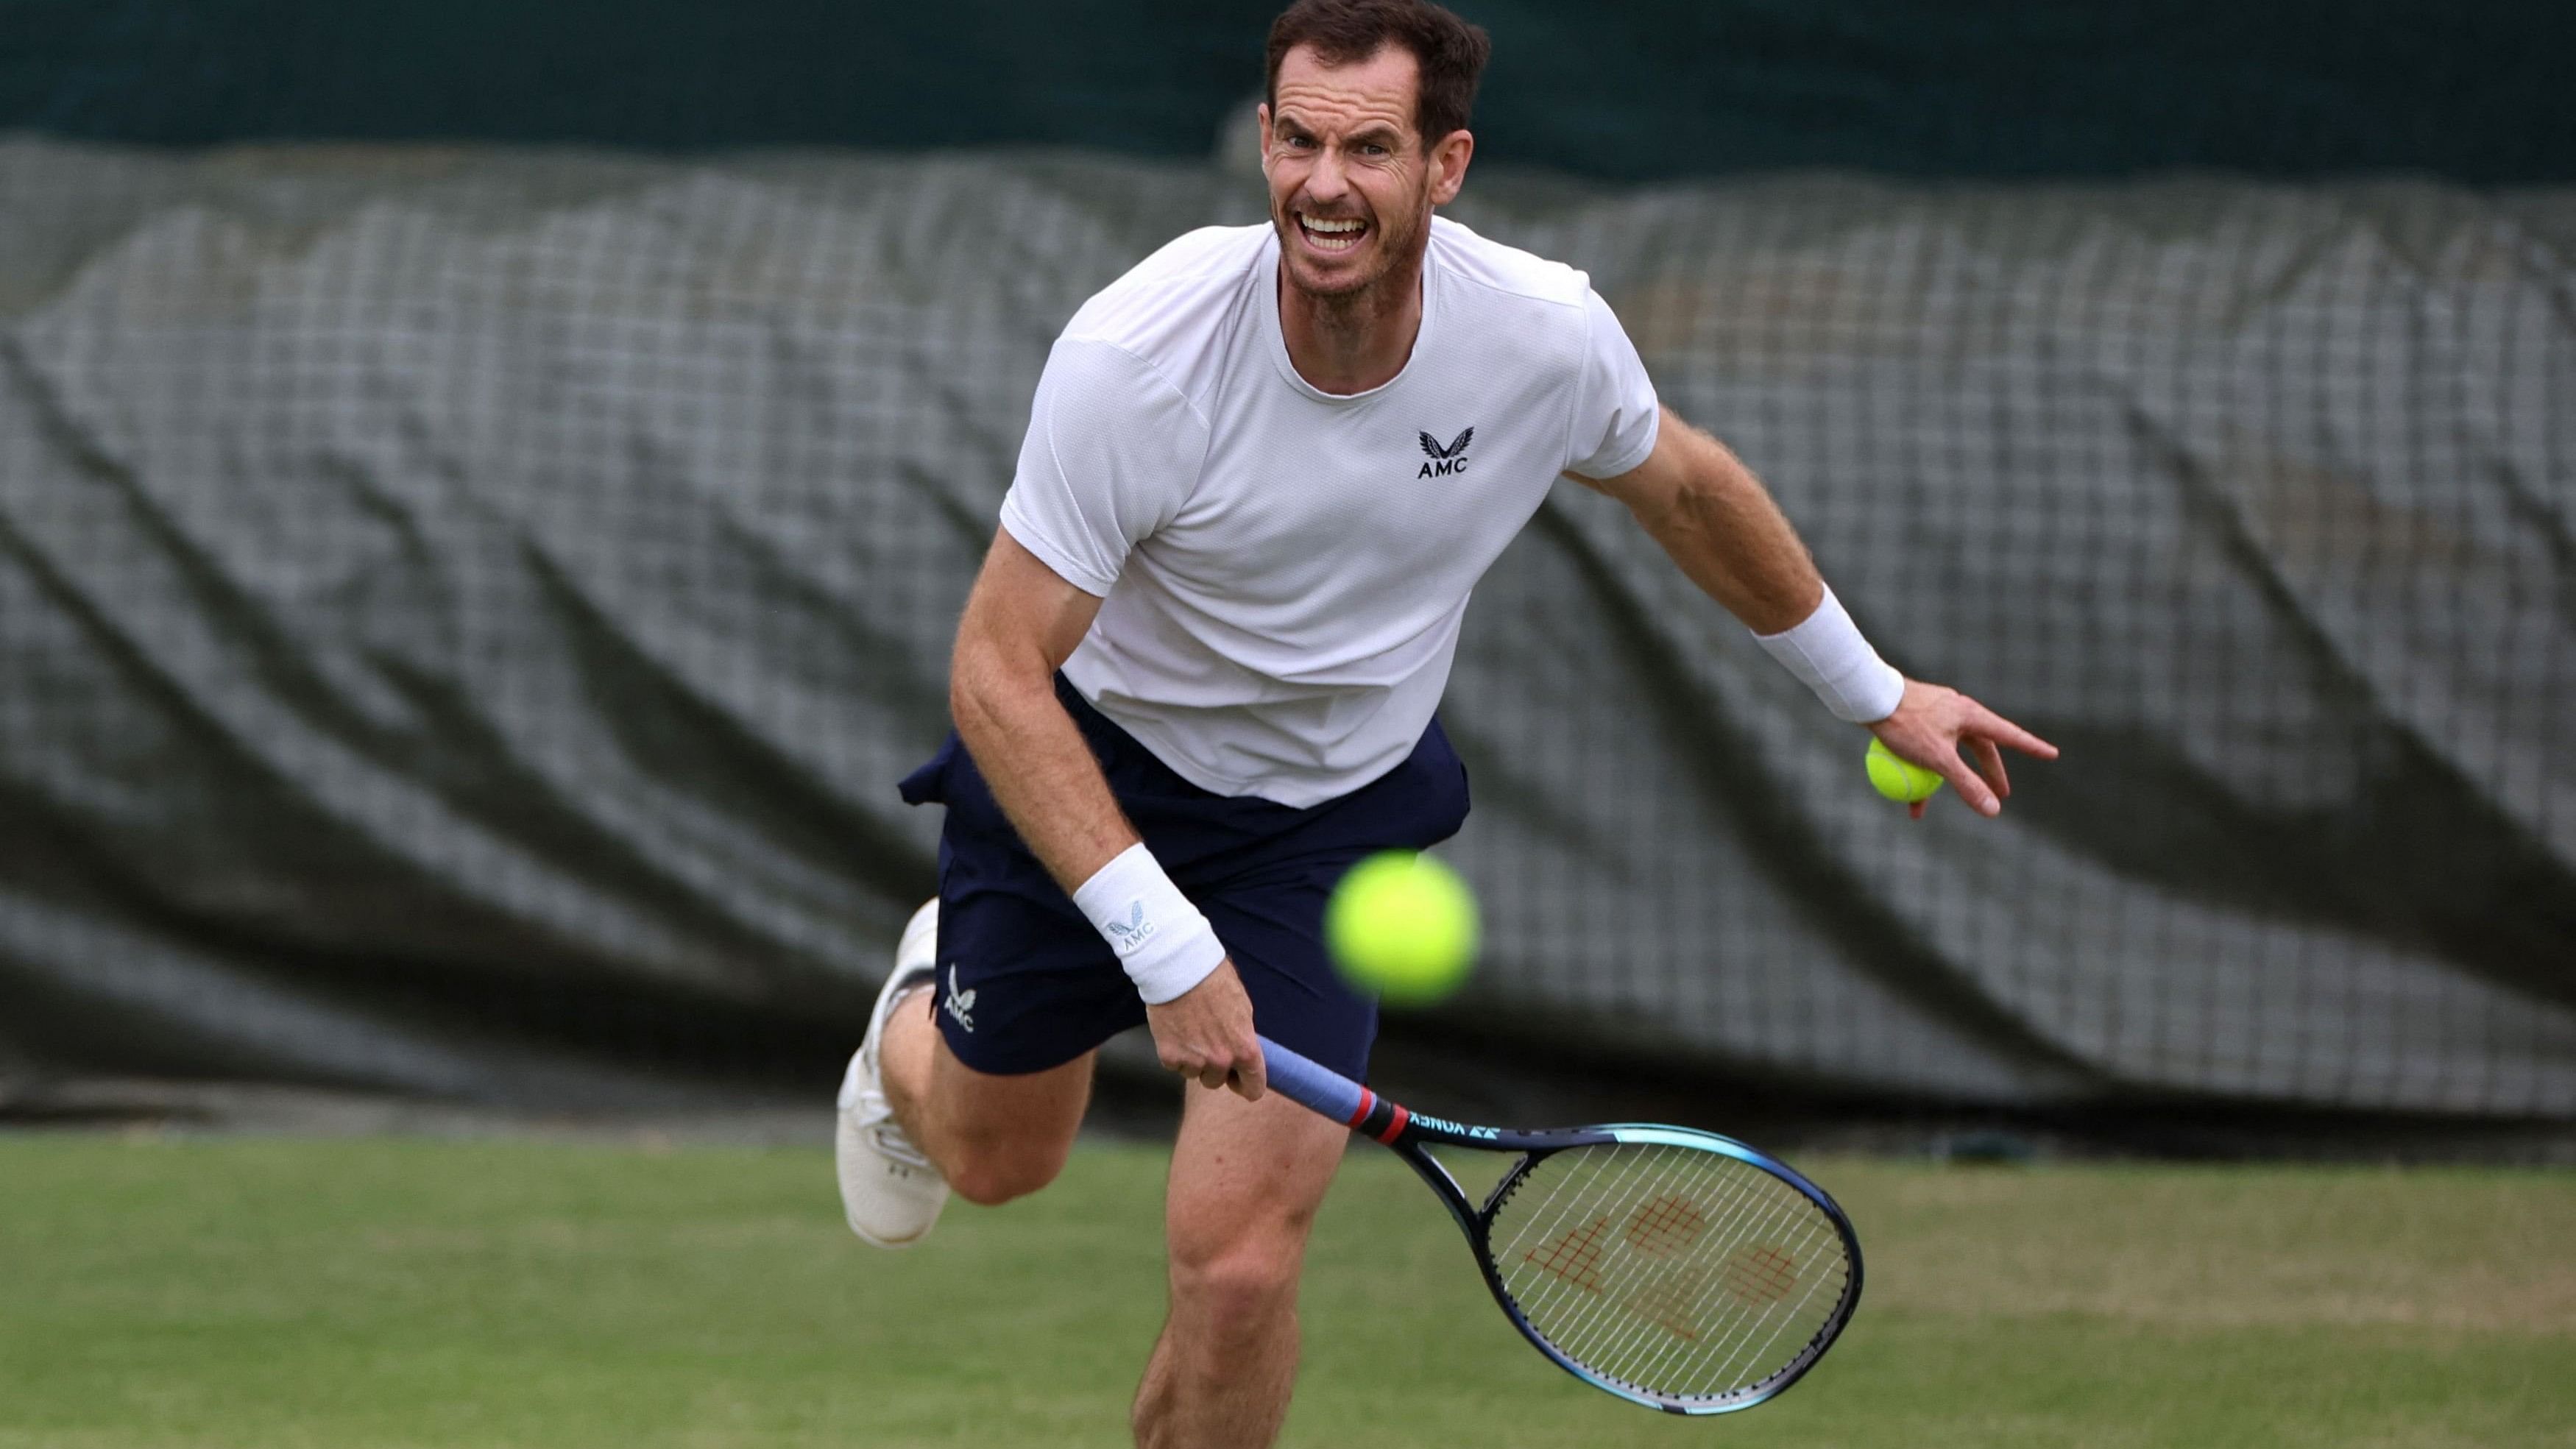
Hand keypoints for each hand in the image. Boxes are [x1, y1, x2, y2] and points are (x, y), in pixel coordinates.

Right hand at [1144, 958, 1264, 1099]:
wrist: (1180, 968)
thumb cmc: (1215, 980)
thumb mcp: (1243, 1008)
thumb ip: (1243, 1036)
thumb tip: (1242, 1052)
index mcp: (1245, 1049)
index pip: (1253, 1087)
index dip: (1247, 1086)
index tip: (1240, 1081)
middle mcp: (1220, 1060)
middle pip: (1217, 1082)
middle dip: (1214, 1067)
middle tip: (1207, 1043)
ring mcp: (1194, 1061)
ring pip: (1194, 1074)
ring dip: (1193, 1060)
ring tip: (1190, 1032)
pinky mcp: (1169, 1056)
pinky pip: (1175, 1065)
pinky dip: (1174, 1053)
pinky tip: (1175, 1030)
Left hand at [1870, 679, 2059, 819]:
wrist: (1869, 697)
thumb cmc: (1906, 725)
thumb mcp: (1938, 759)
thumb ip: (1967, 784)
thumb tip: (1994, 810)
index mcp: (1970, 715)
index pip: (2009, 735)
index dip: (2031, 747)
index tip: (2052, 754)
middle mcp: (1957, 712)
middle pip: (1980, 747)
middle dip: (1988, 772)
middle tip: (2000, 794)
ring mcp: (1936, 715)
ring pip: (1948, 752)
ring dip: (1943, 780)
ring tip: (1932, 804)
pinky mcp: (1915, 720)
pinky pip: (1924, 749)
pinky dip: (1917, 772)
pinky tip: (1905, 798)